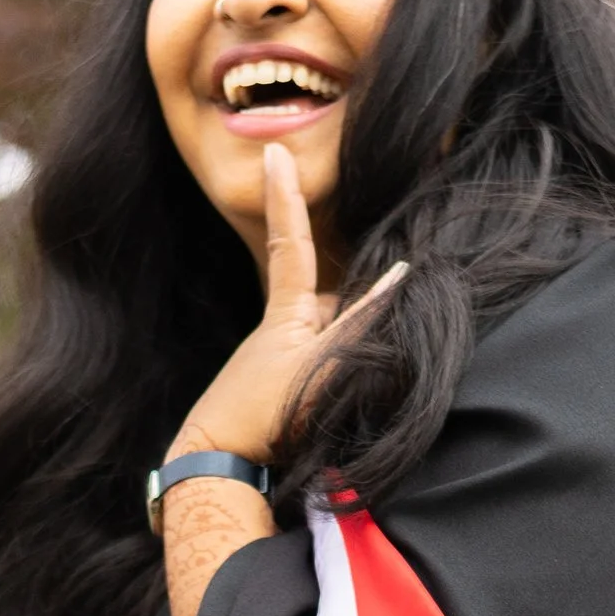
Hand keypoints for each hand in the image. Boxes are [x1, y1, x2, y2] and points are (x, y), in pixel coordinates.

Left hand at [171, 141, 404, 466]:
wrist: (216, 462)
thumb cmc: (266, 415)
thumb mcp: (321, 367)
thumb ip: (360, 324)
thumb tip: (398, 280)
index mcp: (287, 314)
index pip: (294, 243)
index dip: (286, 198)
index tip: (275, 153)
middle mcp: (282, 329)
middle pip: (333, 305)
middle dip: (353, 322)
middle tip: (348, 342)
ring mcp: (276, 359)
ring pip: (330, 340)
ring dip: (346, 361)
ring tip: (327, 400)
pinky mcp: (276, 390)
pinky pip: (319, 368)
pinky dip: (332, 380)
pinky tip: (324, 408)